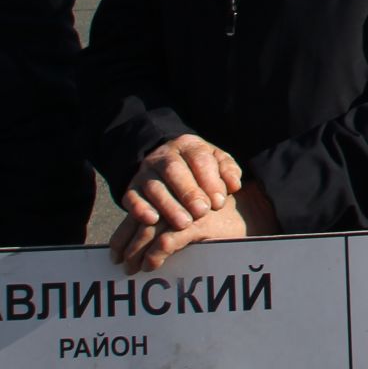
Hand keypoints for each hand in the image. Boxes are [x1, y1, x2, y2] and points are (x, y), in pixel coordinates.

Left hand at [110, 183, 278, 273]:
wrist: (257, 215)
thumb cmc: (224, 223)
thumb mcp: (193, 222)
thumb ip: (171, 224)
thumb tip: (139, 248)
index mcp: (174, 196)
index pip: (140, 212)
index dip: (123, 234)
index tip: (114, 253)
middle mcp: (179, 200)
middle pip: (141, 220)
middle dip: (126, 244)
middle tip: (120, 264)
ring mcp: (188, 211)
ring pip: (150, 230)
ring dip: (137, 252)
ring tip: (132, 269)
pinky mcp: (199, 224)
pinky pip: (168, 241)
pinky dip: (155, 255)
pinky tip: (151, 265)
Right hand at [120, 135, 244, 232]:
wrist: (165, 164)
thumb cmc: (200, 167)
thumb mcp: (217, 162)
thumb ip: (227, 171)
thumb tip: (234, 185)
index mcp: (188, 145)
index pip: (199, 159)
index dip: (210, 181)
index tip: (219, 203)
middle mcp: (164, 155)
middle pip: (174, 171)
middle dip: (189, 193)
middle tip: (202, 212)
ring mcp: (145, 171)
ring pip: (154, 187)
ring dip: (169, 206)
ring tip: (183, 223)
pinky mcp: (131, 188)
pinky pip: (131, 197)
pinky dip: (140, 209)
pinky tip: (152, 220)